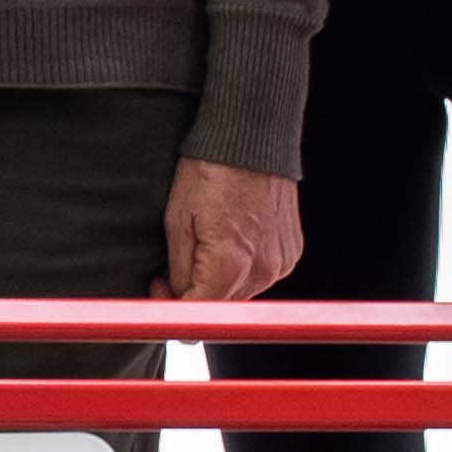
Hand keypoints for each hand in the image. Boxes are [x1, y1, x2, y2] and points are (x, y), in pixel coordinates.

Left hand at [162, 154, 303, 300]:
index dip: (173, 304)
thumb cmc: (211, 172)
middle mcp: (263, 269)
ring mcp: (282, 261)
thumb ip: (178, 270)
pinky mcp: (292, 251)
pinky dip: (243, 268)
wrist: (251, 140)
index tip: (159, 286)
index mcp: (232, 264)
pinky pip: (262, 274)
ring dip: (220, 281)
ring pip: (242, 293)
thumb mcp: (178, 221)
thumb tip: (178, 295)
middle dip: (195, 293)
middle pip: (222, 306)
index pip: (200, 312)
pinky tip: (230, 241)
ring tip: (205, 247)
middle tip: (172, 269)